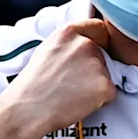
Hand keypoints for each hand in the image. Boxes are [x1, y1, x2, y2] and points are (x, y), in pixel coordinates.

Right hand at [0, 18, 126, 138]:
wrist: (27, 110)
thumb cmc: (32, 87)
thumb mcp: (46, 51)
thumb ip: (69, 44)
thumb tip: (83, 47)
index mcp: (69, 32)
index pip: (98, 27)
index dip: (99, 41)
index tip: (95, 51)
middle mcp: (85, 44)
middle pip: (104, 54)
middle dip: (94, 68)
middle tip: (73, 82)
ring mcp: (96, 64)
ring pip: (107, 74)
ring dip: (96, 85)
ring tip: (72, 94)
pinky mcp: (104, 85)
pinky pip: (110, 93)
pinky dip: (99, 102)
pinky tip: (79, 103)